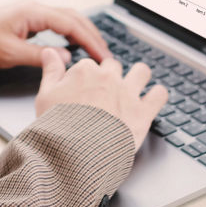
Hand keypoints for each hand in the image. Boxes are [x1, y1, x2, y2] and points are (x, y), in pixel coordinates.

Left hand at [0, 1, 111, 68]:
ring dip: (84, 32)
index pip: (70, 23)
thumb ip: (39, 56)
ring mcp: (35, 11)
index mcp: (33, 12)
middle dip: (92, 35)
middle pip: (73, 17)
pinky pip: (60, 21)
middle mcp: (37, 7)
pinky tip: (78, 43)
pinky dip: (73, 31)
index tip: (101, 55)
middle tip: (106, 54)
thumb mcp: (11, 53)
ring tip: (97, 50)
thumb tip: (66, 58)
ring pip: (68, 17)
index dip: (89, 39)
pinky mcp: (33, 17)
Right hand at [35, 48, 167, 149]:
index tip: (84, 89)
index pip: (89, 65)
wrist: (75, 155)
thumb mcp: (45, 95)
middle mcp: (108, 78)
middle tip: (106, 92)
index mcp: (85, 71)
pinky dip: (158, 95)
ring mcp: (127, 93)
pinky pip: (159, 95)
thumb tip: (50, 51)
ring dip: (139, 77)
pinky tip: (154, 98)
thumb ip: (51, 70)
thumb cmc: (58, 127)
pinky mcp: (142, 112)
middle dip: (111, 76)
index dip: (86, 78)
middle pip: (114, 67)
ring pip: (141, 72)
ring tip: (136, 85)